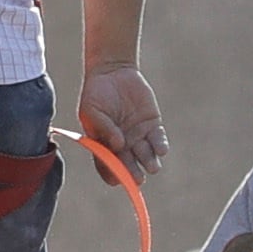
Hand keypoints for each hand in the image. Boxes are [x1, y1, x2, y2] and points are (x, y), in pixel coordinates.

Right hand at [77, 64, 169, 178]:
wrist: (113, 71)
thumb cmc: (96, 93)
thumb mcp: (91, 110)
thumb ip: (103, 127)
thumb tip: (118, 145)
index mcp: (103, 144)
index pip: (107, 164)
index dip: (111, 173)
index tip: (116, 179)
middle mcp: (122, 144)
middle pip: (128, 164)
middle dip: (133, 172)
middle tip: (138, 179)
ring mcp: (138, 135)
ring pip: (145, 155)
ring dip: (149, 162)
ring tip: (153, 167)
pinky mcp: (152, 125)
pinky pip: (158, 140)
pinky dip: (160, 145)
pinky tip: (160, 150)